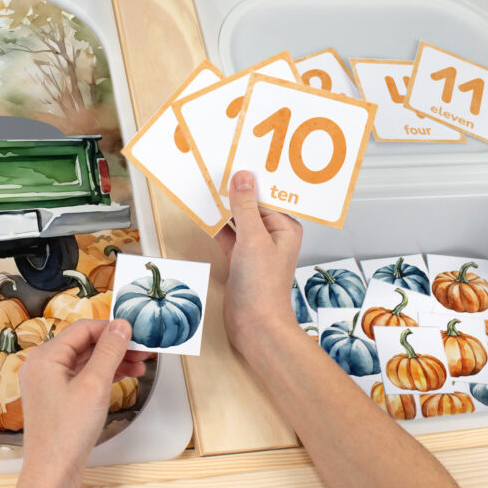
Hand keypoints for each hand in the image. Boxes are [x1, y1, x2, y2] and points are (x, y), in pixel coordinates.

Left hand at [18, 318, 147, 487]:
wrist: (52, 472)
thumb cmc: (66, 433)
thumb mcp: (94, 385)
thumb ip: (109, 352)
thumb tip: (121, 326)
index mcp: (45, 357)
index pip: (83, 329)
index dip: (111, 328)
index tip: (135, 332)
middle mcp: (42, 366)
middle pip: (84, 343)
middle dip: (115, 345)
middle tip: (142, 348)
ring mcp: (49, 382)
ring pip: (85, 360)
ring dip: (112, 360)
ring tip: (139, 364)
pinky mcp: (57, 397)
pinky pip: (83, 376)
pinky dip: (103, 374)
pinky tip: (124, 375)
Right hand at [215, 170, 302, 357]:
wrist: (254, 325)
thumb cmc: (262, 287)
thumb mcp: (253, 239)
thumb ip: (246, 207)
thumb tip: (242, 178)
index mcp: (285, 227)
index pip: (266, 196)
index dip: (250, 180)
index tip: (234, 162)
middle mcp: (272, 235)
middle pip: (251, 206)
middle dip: (234, 192)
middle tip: (215, 171)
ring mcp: (255, 248)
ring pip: (237, 220)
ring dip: (223, 208)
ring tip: (206, 187)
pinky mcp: (239, 259)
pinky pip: (227, 235)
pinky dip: (216, 226)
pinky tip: (203, 212)